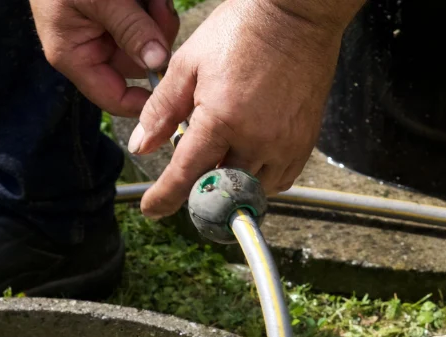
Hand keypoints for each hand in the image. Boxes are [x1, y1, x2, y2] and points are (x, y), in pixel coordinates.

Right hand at [30, 0, 180, 116]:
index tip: (173, 86)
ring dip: (156, 15)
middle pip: (138, 64)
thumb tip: (158, 63)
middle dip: (155, 38)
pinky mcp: (117, 11)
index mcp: (74, 55)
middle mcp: (91, 48)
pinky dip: (152, 5)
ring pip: (147, 38)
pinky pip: (145, 18)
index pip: (113, 97)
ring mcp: (105, 29)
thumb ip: (130, 29)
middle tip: (160, 9)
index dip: (145, 101)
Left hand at [128, 0, 358, 216]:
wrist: (296, 16)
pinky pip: (280, 180)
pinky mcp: (304, 142)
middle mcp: (256, 139)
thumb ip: (161, 109)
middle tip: (190, 176)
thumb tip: (141, 146)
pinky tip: (248, 158)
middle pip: (220, 188)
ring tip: (221, 159)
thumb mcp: (188, 63)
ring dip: (231, 184)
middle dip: (201, 189)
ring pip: (251, 189)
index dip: (165, 197)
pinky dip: (259, 178)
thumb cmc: (242, 31)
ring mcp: (284, 144)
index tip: (152, 209)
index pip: (186, 174)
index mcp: (221, 118)